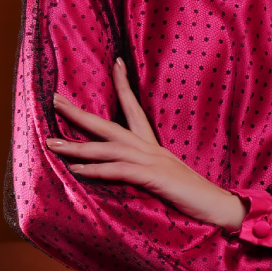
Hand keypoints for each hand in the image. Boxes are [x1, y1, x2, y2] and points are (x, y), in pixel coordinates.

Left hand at [47, 59, 246, 230]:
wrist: (220, 208)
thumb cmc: (193, 197)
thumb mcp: (165, 180)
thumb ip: (145, 172)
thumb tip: (125, 171)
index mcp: (153, 146)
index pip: (135, 108)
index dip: (123, 86)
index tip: (115, 62)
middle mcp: (151, 148)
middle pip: (110, 124)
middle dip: (79, 113)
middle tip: (54, 100)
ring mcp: (154, 161)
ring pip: (109, 147)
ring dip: (77, 144)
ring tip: (51, 142)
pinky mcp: (155, 178)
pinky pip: (121, 170)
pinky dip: (98, 169)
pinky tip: (78, 169)